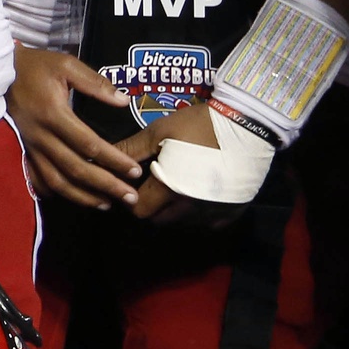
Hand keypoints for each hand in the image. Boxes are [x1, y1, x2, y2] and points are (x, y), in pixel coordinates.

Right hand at [7, 42, 142, 207]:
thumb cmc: (35, 67)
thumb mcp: (65, 65)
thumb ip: (95, 83)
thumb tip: (123, 101)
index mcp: (53, 114)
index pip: (89, 144)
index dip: (114, 160)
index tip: (134, 170)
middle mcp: (41, 136)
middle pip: (76, 169)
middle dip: (105, 185)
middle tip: (130, 197)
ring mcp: (30, 146)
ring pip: (57, 180)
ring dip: (83, 196)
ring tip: (107, 204)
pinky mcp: (24, 151)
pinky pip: (39, 179)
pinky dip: (57, 193)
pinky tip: (74, 198)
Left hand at [124, 102, 260, 227]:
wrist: (247, 125)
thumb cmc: (198, 125)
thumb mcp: (159, 131)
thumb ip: (130, 149)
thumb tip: (100, 157)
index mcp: (169, 188)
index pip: (139, 210)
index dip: (132, 199)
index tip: (135, 184)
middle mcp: (190, 208)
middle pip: (159, 220)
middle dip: (151, 206)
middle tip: (155, 183)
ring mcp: (213, 213)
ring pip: (183, 223)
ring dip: (174, 211)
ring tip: (178, 186)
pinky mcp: (232, 213)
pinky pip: (208, 223)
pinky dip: (199, 214)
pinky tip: (199, 194)